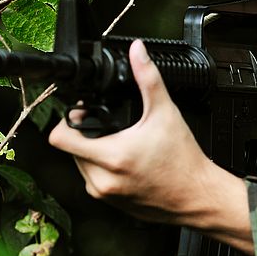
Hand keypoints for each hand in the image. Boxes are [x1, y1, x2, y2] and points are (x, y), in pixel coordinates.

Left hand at [48, 40, 251, 249]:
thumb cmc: (183, 161)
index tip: (84, 115)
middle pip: (70, 149)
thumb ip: (147, 78)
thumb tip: (137, 52)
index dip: (67, 120)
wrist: (196, 196)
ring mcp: (104, 194)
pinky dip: (102, 169)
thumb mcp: (165, 113)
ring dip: (92, 153)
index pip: (60, 138)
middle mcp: (102, 179)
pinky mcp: (110, 203)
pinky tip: (125, 163)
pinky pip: (93, 181)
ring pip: (80, 166)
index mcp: (111, 156)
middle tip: (109, 127)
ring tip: (119, 145)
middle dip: (85, 135)